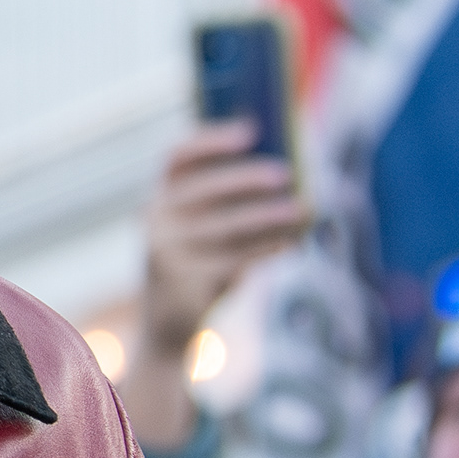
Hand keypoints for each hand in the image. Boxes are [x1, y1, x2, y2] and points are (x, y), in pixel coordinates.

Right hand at [122, 120, 308, 450]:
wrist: (165, 327)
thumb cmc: (196, 266)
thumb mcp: (201, 230)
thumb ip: (229, 202)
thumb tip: (286, 174)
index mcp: (158, 199)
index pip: (177, 158)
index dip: (212, 141)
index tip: (252, 130)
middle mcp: (155, 221)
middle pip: (202, 189)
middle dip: (246, 178)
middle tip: (287, 172)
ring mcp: (166, 253)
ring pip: (224, 226)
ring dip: (269, 215)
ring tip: (304, 207)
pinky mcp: (185, 283)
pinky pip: (235, 259)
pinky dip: (268, 247)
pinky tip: (293, 240)